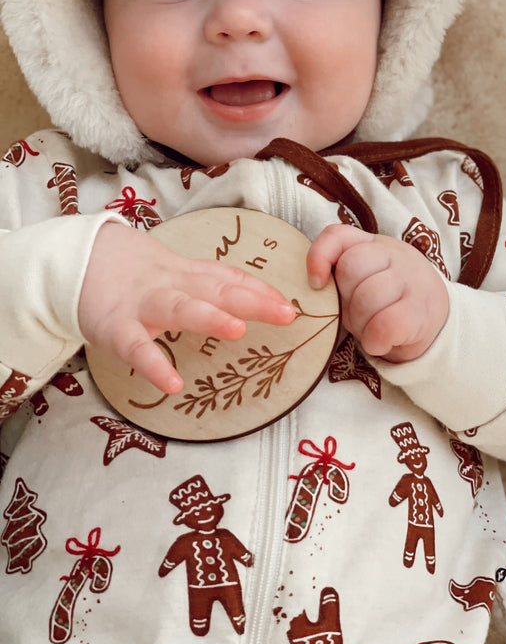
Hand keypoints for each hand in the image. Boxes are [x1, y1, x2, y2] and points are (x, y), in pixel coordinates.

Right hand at [79, 222, 295, 393]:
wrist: (77, 259)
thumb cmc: (136, 274)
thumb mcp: (176, 274)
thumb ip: (211, 285)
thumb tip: (258, 299)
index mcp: (187, 274)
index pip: (229, 278)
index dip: (260, 290)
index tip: (290, 304)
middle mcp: (171, 286)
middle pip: (215, 289)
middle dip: (251, 301)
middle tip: (285, 314)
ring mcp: (143, 305)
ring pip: (179, 308)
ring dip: (208, 317)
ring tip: (237, 330)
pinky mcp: (115, 327)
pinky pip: (136, 348)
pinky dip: (153, 364)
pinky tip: (171, 384)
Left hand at [307, 225, 448, 362]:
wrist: (437, 324)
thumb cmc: (387, 302)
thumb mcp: (363, 280)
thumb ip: (339, 273)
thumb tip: (312, 286)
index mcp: (374, 244)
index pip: (338, 235)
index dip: (319, 257)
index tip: (316, 285)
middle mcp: (395, 255)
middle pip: (351, 268)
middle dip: (346, 299)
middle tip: (357, 314)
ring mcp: (411, 281)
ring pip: (368, 296)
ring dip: (361, 322)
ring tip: (371, 328)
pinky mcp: (422, 312)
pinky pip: (385, 324)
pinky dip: (375, 339)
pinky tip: (380, 342)